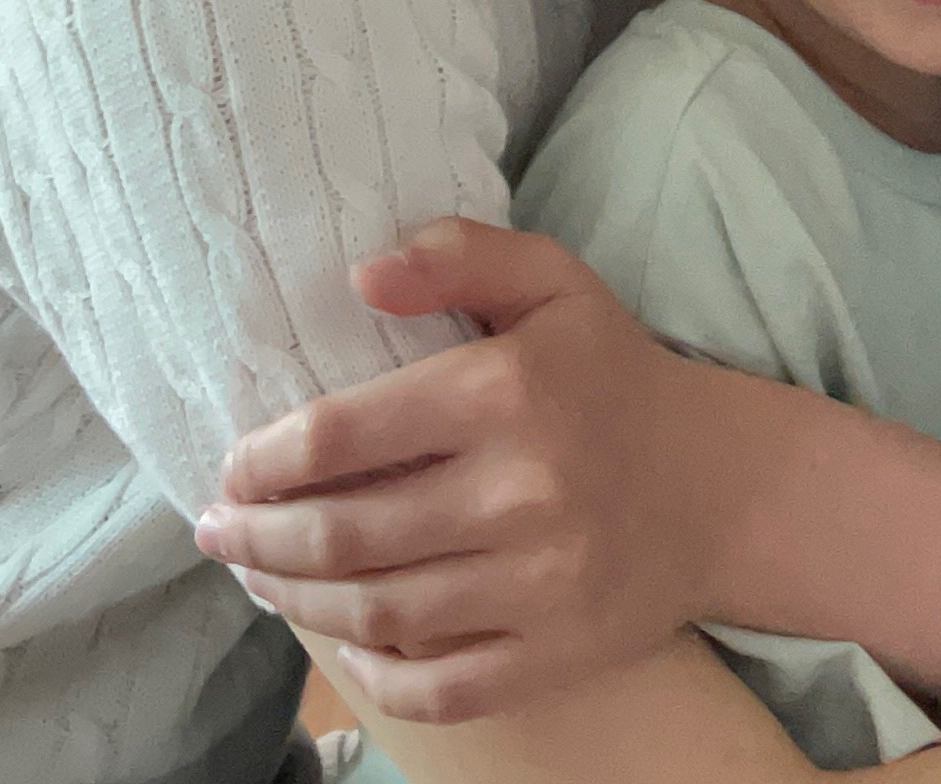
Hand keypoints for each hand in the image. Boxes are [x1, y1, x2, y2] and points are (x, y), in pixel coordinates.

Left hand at [195, 222, 707, 721]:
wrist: (722, 485)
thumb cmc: (612, 373)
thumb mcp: (552, 282)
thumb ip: (459, 256)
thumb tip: (359, 274)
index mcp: (506, 392)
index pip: (343, 436)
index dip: (265, 460)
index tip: (230, 468)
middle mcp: (519, 492)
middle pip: (344, 536)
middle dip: (258, 540)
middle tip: (217, 533)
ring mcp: (538, 584)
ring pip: (376, 612)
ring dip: (295, 601)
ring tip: (258, 579)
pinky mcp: (554, 653)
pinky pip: (437, 685)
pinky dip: (372, 673)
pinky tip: (338, 641)